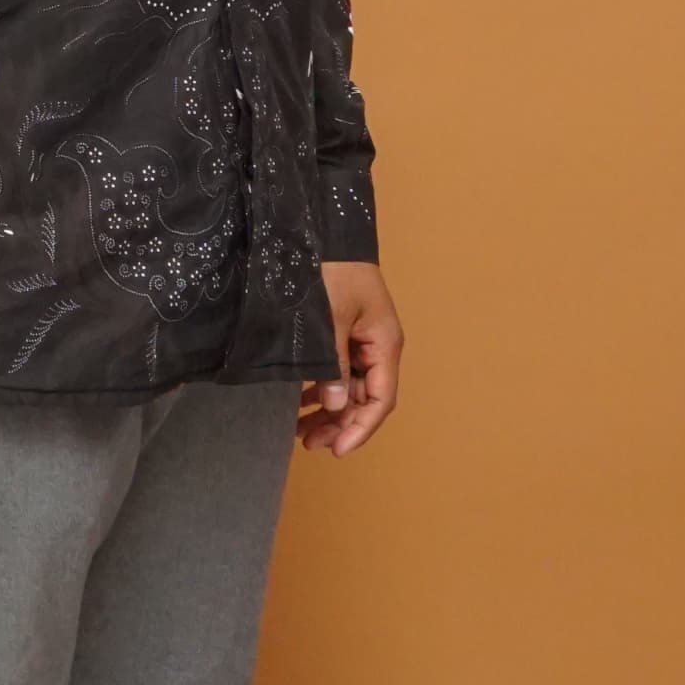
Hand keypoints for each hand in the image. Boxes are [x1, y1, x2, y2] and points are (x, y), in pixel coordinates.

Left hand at [298, 262, 402, 458]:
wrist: (325, 234)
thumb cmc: (334, 271)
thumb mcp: (331, 318)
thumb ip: (332, 363)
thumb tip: (335, 405)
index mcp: (384, 344)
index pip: (381, 399)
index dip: (361, 428)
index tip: (338, 450)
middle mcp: (377, 348)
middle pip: (364, 399)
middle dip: (340, 424)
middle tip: (310, 444)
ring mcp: (360, 342)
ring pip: (348, 389)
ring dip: (329, 412)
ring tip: (300, 432)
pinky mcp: (342, 336)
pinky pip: (336, 373)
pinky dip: (320, 390)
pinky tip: (301, 405)